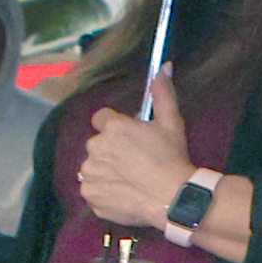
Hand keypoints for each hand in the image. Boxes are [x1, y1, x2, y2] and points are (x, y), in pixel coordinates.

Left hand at [75, 98, 193, 233]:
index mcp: (112, 127)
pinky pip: (93, 189)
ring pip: (94, 167)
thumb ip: (163, 93)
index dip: (115, 126)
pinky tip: (123, 192)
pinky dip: (104, 190)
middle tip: (134, 160)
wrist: (171, 197)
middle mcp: (95, 148)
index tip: (129, 137)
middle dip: (111, 149)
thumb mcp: (171, 122)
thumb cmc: (171, 157)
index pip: (101, 118)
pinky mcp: (90, 195)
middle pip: (98, 144)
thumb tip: (164, 66)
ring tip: (129, 179)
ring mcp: (90, 174)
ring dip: (106, 169)